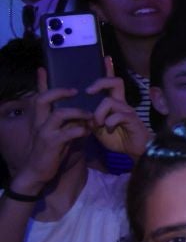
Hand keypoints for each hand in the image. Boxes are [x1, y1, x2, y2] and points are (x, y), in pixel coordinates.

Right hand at [16, 75, 90, 191]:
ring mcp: (44, 132)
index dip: (41, 82)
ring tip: (91, 115)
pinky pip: (67, 133)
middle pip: (43, 99)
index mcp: (40, 118)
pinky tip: (87, 132)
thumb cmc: (52, 150)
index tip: (43, 69)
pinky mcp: (52, 144)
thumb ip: (67, 120)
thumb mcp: (58, 131)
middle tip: (75, 90)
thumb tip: (82, 110)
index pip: (39, 96)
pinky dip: (80, 130)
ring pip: (59, 114)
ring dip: (78, 112)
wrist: (39, 171)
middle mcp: (39, 122)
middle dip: (59, 92)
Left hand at [88, 76, 149, 156]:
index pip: (112, 83)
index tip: (105, 58)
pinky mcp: (132, 120)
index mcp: (114, 103)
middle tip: (89, 91)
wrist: (135, 152)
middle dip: (100, 82)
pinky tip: (107, 129)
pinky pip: (118, 115)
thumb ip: (91, 120)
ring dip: (99, 113)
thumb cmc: (118, 139)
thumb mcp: (98, 129)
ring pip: (110, 101)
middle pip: (115, 82)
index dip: (109, 70)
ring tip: (97, 124)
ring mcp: (128, 111)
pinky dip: (109, 122)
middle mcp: (122, 103)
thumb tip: (82, 115)